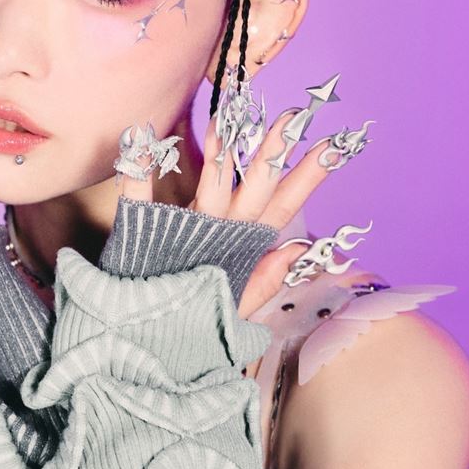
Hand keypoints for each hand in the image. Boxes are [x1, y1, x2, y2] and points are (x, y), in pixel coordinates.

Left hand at [117, 111, 350, 318]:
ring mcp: (184, 234)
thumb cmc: (194, 325)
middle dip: (274, 151)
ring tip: (232, 115)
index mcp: (242, 248)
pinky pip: (137, 198)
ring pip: (210, 185)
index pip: (283, 206)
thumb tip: (299, 247)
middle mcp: (218, 235)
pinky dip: (138, 170)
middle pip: (253, 187)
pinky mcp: (144, 235)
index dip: (307, 176)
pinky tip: (140, 137)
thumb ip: (266, 278)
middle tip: (293, 116)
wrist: (144, 353)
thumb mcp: (237, 306)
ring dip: (221, 150)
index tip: (331, 145)